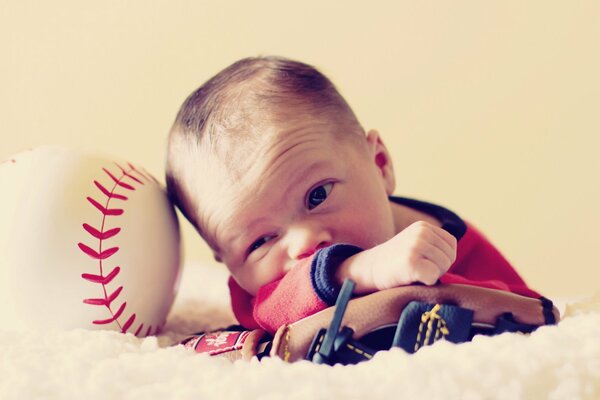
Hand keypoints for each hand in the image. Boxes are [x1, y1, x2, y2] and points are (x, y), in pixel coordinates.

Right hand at [337, 221, 456, 292]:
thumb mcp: (415, 244)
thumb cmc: (396, 263)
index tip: (423, 261)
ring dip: (431, 275)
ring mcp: (415, 246)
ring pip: (443, 267)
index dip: (441, 258)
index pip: (451, 245)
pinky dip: (425, 282)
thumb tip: (469, 258)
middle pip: (449, 257)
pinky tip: (410, 277)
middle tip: (416, 269)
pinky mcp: (411, 262)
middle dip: (438, 268)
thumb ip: (435, 245)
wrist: (369, 269)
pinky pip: (433, 277)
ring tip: (412, 272)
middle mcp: (420, 232)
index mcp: (423, 226)